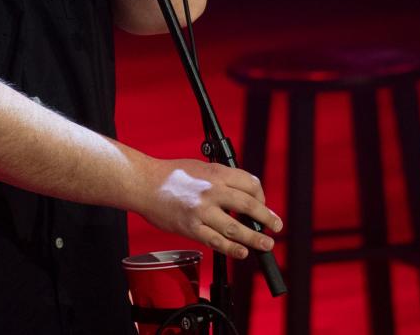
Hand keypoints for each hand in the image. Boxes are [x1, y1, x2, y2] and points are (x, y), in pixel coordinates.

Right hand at [137, 157, 282, 258]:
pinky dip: (233, 249)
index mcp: (216, 172)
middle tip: (276, 226)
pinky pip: (217, 242)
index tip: (262, 205)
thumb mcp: (200, 167)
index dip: (261, 196)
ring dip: (255, 238)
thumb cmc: (170, 175)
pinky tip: (242, 252)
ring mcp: (202, 211)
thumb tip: (241, 195)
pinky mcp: (191, 228)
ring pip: (236, 229)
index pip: (250, 184)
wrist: (144, 183)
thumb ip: (221, 179)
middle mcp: (212, 191)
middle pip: (249, 206)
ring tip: (266, 244)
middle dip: (267, 218)